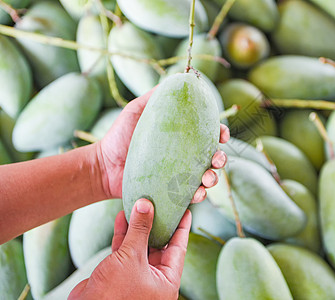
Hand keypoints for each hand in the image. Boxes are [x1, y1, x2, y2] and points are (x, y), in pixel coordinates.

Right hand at [69, 198, 189, 299]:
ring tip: (139, 204)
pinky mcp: (120, 274)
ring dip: (138, 226)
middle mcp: (154, 279)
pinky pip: (125, 250)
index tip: (184, 209)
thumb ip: (139, 230)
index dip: (181, 227)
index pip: (179, 247)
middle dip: (157, 223)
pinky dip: (124, 235)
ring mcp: (137, 276)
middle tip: (159, 202)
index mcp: (167, 281)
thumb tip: (146, 205)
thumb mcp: (131, 257)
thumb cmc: (114, 293)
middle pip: (160, 245)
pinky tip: (122, 218)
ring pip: (141, 245)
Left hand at [96, 87, 229, 199]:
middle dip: (221, 159)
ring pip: (206, 178)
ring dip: (213, 179)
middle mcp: (184, 157)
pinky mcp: (171, 193)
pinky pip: (190, 196)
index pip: (208, 134)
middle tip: (217, 160)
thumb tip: (180, 78)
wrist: (103, 166)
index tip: (223, 135)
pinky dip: (198, 195)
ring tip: (207, 179)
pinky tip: (197, 194)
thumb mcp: (137, 110)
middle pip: (212, 158)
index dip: (220, 133)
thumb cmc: (119, 136)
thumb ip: (156, 96)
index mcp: (182, 137)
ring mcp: (179, 176)